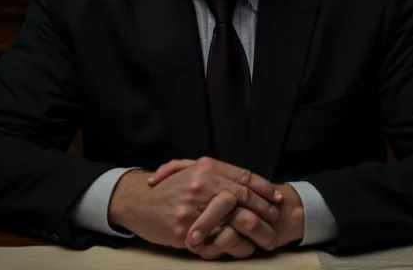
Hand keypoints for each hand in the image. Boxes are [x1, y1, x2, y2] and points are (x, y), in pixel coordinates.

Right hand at [109, 157, 281, 255]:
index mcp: (205, 168)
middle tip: (275, 215)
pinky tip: (244, 245)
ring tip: (266, 233)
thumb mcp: (189, 170)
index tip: (275, 196)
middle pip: (243, 195)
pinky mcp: (186, 229)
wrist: (137, 202)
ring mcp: (194, 207)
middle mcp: (202, 184)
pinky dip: (234, 242)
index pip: (243, 176)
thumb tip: (240, 179)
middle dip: (263, 206)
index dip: (263, 187)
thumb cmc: (165, 188)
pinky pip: (217, 237)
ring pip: (235, 217)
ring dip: (254, 226)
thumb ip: (213, 172)